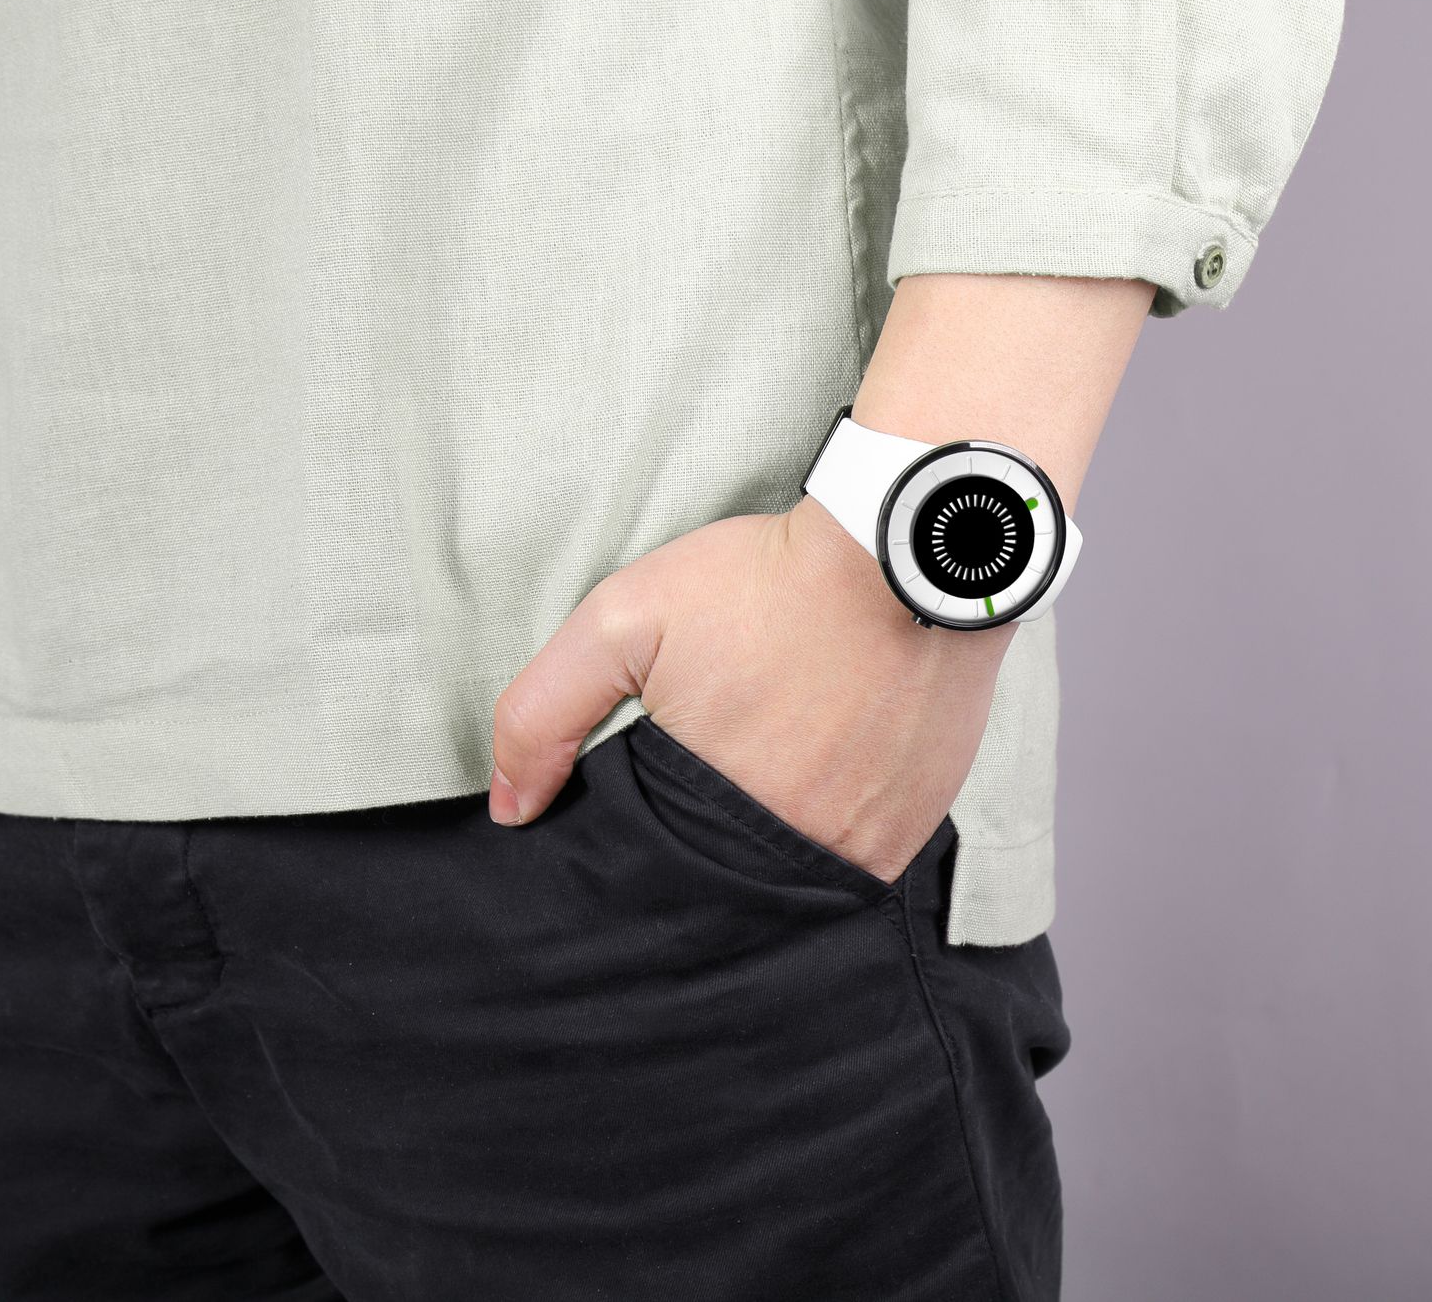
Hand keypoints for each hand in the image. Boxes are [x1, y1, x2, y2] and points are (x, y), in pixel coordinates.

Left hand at [487, 498, 1014, 882]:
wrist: (913, 549)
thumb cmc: (767, 581)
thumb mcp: (624, 619)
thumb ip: (544, 713)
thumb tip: (512, 809)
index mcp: (713, 813)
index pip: (656, 874)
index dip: (646, 838)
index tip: (656, 787)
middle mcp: (794, 851)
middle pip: (729, 881)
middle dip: (711, 837)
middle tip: (724, 757)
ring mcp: (866, 845)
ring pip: (797, 871)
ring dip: (778, 833)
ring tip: (780, 755)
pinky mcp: (919, 826)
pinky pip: (861, 851)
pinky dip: (839, 819)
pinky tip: (833, 759)